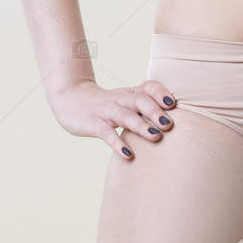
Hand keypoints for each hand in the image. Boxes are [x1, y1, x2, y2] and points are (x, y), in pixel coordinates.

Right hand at [51, 78, 176, 159]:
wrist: (69, 98)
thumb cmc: (104, 104)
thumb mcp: (124, 100)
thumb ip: (144, 107)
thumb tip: (172, 121)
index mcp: (130, 93)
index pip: (148, 87)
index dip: (160, 93)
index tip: (173, 103)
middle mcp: (120, 100)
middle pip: (139, 100)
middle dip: (155, 111)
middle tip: (169, 125)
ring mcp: (106, 111)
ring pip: (125, 116)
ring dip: (141, 126)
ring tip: (156, 136)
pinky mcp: (94, 124)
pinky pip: (107, 134)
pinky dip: (118, 144)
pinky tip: (128, 155)